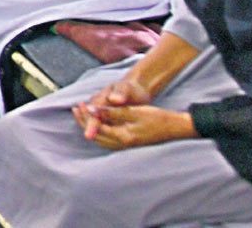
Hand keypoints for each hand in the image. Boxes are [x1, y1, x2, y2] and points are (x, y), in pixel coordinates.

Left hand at [72, 104, 195, 149]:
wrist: (174, 128)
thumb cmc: (156, 117)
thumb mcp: (132, 111)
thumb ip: (111, 112)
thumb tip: (91, 109)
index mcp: (122, 137)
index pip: (96, 128)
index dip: (86, 116)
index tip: (79, 104)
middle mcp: (122, 145)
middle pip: (95, 135)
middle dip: (84, 122)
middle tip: (76, 108)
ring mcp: (125, 146)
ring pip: (100, 139)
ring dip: (90, 126)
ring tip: (82, 114)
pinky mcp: (128, 144)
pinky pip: (107, 140)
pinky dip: (99, 130)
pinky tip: (98, 122)